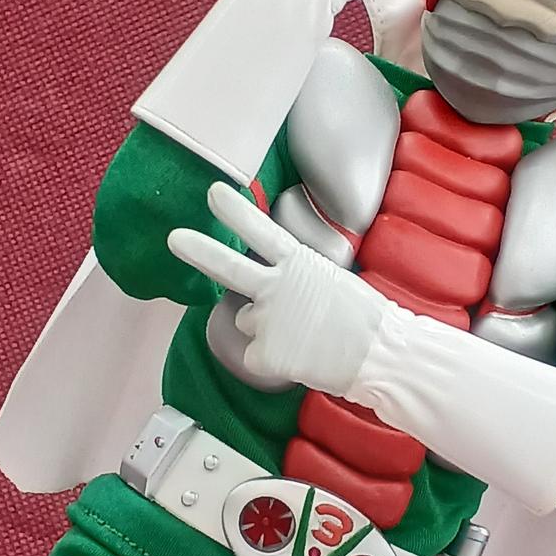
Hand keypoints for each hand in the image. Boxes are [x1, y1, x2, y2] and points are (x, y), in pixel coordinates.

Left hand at [168, 183, 390, 392]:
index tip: (213, 192)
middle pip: (229, 267)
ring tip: (303, 336)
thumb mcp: (331, 281)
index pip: (261, 230)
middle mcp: (278, 287)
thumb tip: (270, 289)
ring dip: (266, 329)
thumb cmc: (364, 320)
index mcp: (299, 264)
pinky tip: (299, 359)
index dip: (235, 211)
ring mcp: (268, 320)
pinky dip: (271, 362)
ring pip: (247, 321)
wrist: (380, 354)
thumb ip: (296, 278)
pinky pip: (253, 357)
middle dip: (199, 250)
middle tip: (174, 238)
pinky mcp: (265, 353)